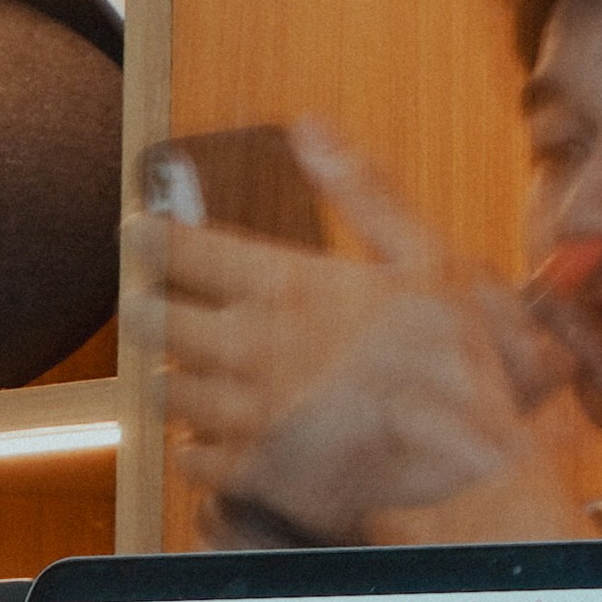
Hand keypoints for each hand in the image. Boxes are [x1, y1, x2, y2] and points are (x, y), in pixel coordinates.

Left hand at [134, 122, 568, 539]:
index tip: (135, 231)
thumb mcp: (426, 254)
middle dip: (143, 308)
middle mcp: (252, 348)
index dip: (148, 238)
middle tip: (146, 301)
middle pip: (155, 322)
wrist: (466, 467)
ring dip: (164, 374)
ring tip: (176, 365)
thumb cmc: (456, 361)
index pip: (183, 252)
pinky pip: (192, 458)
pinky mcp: (254, 472)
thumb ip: (362, 190)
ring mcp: (247, 414)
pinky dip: (191, 444)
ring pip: (166, 391)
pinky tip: (206, 434)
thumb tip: (312, 128)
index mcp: (287, 287)